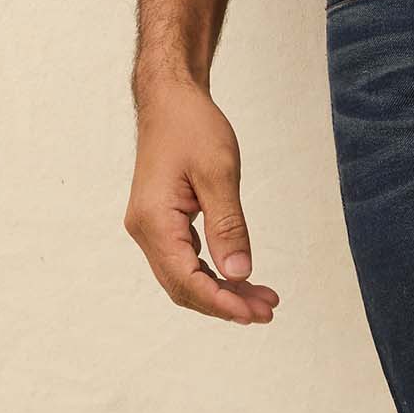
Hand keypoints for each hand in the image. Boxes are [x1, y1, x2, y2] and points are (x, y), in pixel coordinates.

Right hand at [124, 79, 279, 322]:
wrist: (170, 99)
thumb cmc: (192, 127)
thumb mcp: (218, 173)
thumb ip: (227, 226)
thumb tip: (239, 273)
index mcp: (154, 221)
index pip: (185, 280)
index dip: (221, 302)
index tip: (255, 313)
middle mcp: (145, 231)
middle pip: (183, 286)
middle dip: (225, 303)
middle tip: (268, 310)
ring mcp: (151, 228)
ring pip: (184, 277)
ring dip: (221, 291)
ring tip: (262, 300)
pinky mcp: (162, 222)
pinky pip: (185, 260)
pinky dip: (213, 273)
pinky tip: (240, 277)